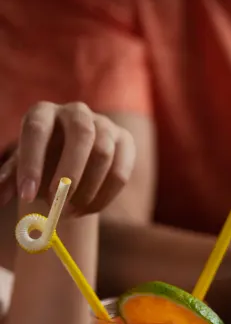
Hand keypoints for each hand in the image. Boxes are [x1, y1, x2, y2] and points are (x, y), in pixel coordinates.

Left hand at [0, 101, 136, 213]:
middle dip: (71, 173)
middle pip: (82, 134)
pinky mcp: (126, 142)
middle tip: (59, 204)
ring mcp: (105, 125)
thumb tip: (1, 196)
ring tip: (70, 212)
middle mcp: (76, 112)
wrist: (74, 161)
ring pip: (104, 155)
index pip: (37, 130)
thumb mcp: (21, 168)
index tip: (28, 196)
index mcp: (43, 112)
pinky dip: (105, 196)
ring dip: (87, 190)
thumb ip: (11, 179)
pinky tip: (88, 210)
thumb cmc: (42, 164)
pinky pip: (121, 172)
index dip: (32, 163)